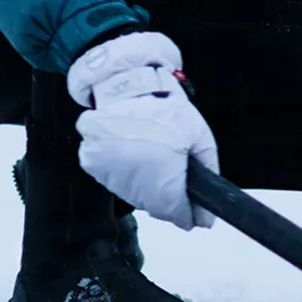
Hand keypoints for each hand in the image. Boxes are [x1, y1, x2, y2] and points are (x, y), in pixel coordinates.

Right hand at [67, 30, 217, 229]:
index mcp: (162, 181)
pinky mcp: (94, 167)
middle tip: (177, 173)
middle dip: (171, 198)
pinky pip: (118, 181)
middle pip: (157, 207)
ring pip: (137, 196)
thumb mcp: (200, 137)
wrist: (126, 86)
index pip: (177, 215)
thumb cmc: (165, 109)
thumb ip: (207, 172)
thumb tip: (206, 209)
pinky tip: (139, 154)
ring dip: (150, 186)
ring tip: (156, 158)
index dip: (190, 215)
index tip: (198, 213)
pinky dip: (131, 174)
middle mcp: (133, 185)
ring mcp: (111, 177)